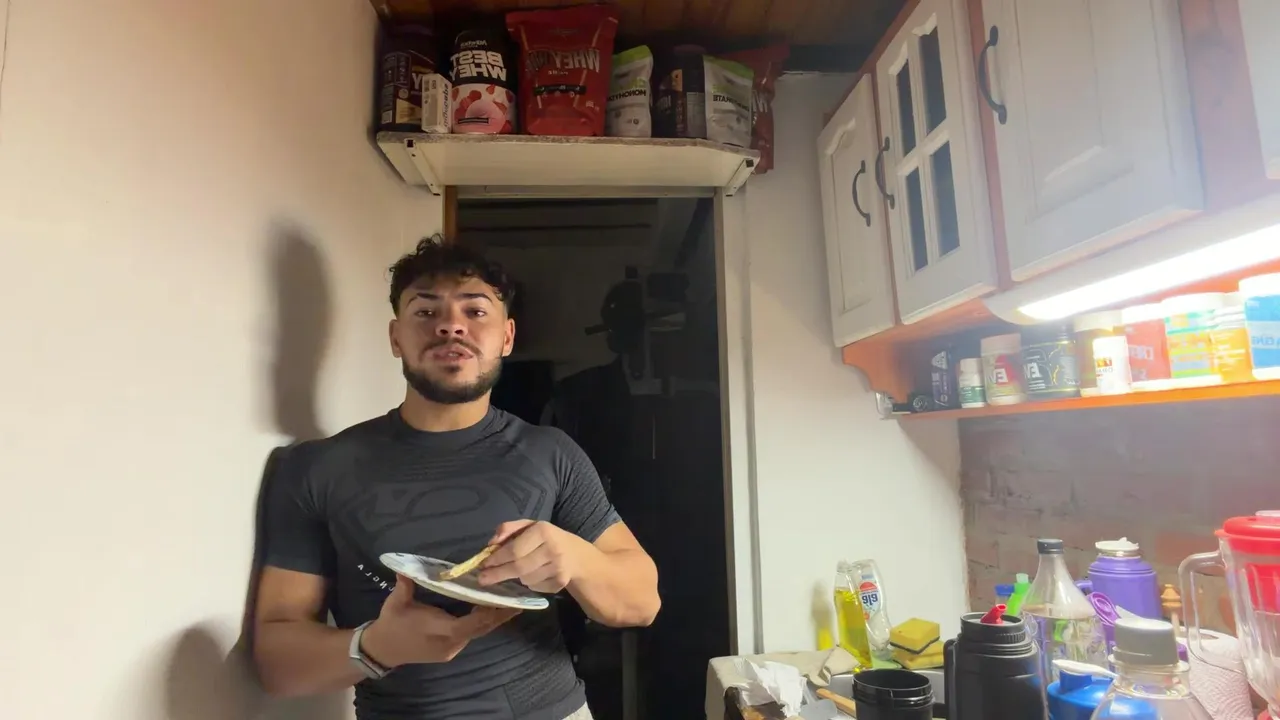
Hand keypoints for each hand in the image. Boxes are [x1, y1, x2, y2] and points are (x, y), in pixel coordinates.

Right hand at [361, 574, 519, 667]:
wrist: (382, 650)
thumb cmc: (390, 624)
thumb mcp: (395, 602)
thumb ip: (404, 586)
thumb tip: (405, 569)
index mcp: (436, 630)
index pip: (466, 626)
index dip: (485, 615)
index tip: (499, 601)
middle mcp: (448, 643)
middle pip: (479, 630)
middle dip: (498, 616)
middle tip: (517, 601)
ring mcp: (450, 650)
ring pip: (477, 634)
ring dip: (492, 619)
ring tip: (509, 602)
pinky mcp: (450, 650)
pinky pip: (470, 635)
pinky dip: (481, 624)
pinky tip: (490, 610)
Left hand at [477, 520, 590, 593]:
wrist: (576, 555)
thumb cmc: (546, 538)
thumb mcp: (529, 526)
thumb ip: (509, 529)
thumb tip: (491, 543)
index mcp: (543, 531)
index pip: (514, 549)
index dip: (497, 559)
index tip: (483, 565)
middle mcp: (552, 549)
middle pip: (518, 567)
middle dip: (498, 574)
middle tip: (482, 579)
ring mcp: (558, 568)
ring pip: (525, 579)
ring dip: (516, 577)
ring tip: (518, 569)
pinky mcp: (560, 583)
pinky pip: (534, 587)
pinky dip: (529, 583)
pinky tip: (534, 574)